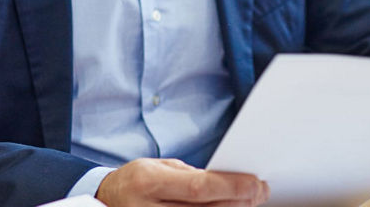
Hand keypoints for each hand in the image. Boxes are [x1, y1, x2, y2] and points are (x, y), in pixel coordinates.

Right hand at [95, 158, 269, 205]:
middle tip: (260, 191)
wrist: (109, 202)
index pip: (198, 187)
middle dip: (240, 200)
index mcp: (148, 183)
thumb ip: (191, 176)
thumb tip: (231, 183)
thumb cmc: (136, 182)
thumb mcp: (159, 167)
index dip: (231, 186)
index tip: (255, 182)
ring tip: (249, 201)